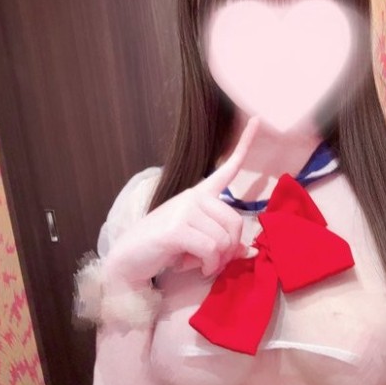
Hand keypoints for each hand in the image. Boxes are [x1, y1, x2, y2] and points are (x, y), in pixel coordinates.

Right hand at [104, 117, 260, 286]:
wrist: (128, 260)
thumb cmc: (164, 249)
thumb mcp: (198, 243)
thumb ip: (223, 243)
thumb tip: (251, 252)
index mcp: (199, 194)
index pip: (226, 168)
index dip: (244, 145)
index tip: (257, 119)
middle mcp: (193, 196)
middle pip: (236, 222)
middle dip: (229, 250)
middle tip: (212, 262)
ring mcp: (184, 209)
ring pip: (224, 240)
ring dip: (215, 261)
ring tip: (195, 262)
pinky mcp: (176, 228)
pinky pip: (211, 249)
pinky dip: (207, 265)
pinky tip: (188, 265)